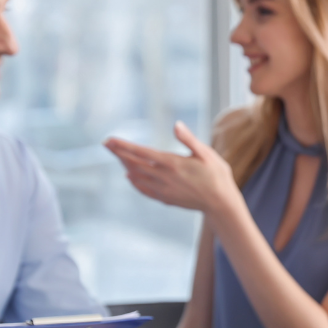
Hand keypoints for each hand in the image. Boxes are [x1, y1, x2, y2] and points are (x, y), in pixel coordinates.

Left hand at [104, 122, 239, 213]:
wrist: (221, 203)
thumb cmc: (217, 176)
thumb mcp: (206, 154)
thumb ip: (189, 139)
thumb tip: (176, 124)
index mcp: (172, 163)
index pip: (141, 152)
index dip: (123, 146)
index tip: (110, 140)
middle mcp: (164, 177)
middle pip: (134, 164)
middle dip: (118, 153)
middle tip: (105, 144)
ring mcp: (163, 189)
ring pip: (137, 176)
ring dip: (125, 166)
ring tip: (117, 157)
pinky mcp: (166, 198)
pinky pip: (144, 190)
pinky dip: (134, 182)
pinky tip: (130, 177)